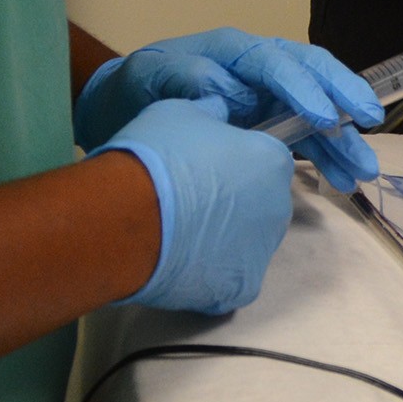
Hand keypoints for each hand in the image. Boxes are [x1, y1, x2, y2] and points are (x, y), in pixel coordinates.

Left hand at [75, 26, 382, 193]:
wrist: (120, 114)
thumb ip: (183, 78)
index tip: (324, 117)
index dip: (303, 87)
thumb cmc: (134, 90)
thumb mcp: (148, 78)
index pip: (277, 62)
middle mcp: (258, 69)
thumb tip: (224, 86)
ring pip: (317, 110)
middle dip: (344, 98)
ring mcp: (266, 97)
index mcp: (232, 51)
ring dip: (344, 138)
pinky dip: (326, 158)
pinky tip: (342, 180)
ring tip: (364, 169)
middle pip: (313, 75)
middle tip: (370, 121)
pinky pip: (305, 138)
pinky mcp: (267, 125)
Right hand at [98, 96, 298, 313]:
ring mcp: (261, 252)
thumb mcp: (183, 112)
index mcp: (272, 162)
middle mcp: (279, 207)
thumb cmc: (155, 157)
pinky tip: (180, 266)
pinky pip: (229, 282)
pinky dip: (209, 277)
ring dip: (221, 241)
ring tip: (177, 237)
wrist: (124, 217)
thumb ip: (211, 113)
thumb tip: (217, 111)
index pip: (265, 161)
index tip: (203, 168)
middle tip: (187, 203)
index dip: (233, 163)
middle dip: (231, 204)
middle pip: (259, 204)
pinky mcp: (240, 290)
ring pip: (245, 244)